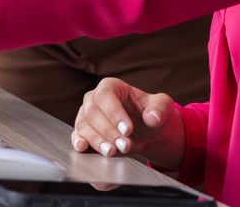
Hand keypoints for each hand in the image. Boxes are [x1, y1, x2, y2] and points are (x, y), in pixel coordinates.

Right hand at [70, 78, 184, 171]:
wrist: (146, 131)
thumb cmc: (151, 113)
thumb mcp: (162, 107)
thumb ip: (160, 109)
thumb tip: (152, 118)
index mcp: (111, 86)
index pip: (106, 96)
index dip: (114, 113)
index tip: (128, 130)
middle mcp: (94, 99)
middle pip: (93, 112)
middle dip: (109, 131)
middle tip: (125, 145)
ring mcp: (86, 115)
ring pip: (84, 125)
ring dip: (97, 140)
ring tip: (112, 152)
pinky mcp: (83, 131)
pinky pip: (77, 135)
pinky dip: (79, 142)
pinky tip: (83, 147)